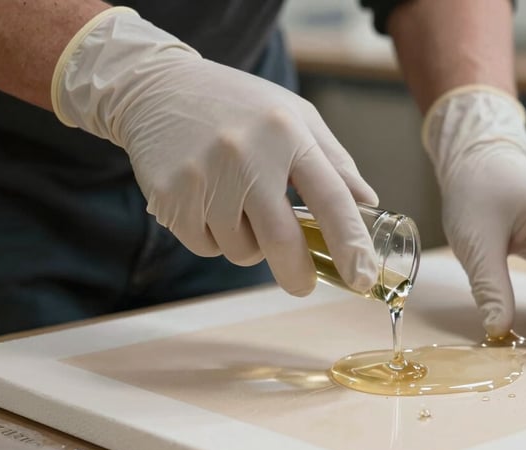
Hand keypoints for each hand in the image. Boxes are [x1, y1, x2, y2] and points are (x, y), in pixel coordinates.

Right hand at [51, 8, 377, 295]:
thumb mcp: (295, 116)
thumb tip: (368, 204)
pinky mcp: (170, 196)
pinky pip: (206, 246)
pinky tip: (208, 203)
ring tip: (239, 206)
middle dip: (298, 274)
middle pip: (281, 241)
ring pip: (241, 250)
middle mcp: (246, 155)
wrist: (157, 88)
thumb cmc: (239, 107)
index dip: (351, 244)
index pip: (330, 199)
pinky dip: (215, 239)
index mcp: (287, 133)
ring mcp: (204, 177)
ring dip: (250, 246)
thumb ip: (335, 161)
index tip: (363, 278)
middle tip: (304, 285)